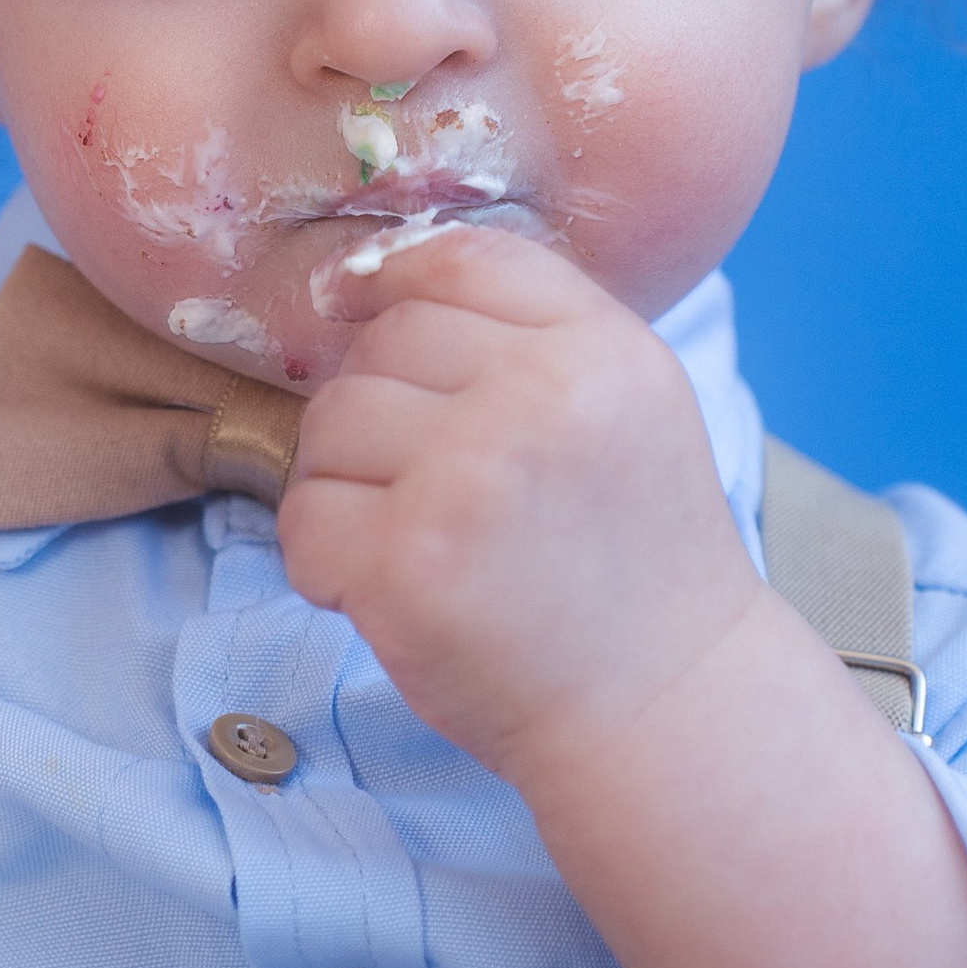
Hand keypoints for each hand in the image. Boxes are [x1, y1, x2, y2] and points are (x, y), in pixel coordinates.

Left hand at [279, 227, 966, 967]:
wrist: (665, 706)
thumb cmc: (631, 564)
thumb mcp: (629, 411)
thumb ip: (532, 337)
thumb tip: (376, 281)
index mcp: (600, 351)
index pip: (459, 261)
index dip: (397, 285)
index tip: (370, 321)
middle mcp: (540, 399)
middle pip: (382, 344)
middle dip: (378, 411)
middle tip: (424, 489)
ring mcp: (469, 479)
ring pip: (329, 424)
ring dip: (343, 483)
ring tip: (409, 541)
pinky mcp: (407, 564)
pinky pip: (302, 517)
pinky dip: (322, 559)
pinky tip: (380, 591)